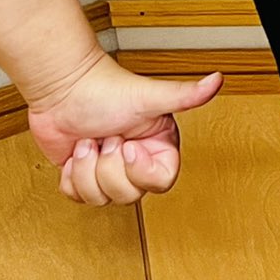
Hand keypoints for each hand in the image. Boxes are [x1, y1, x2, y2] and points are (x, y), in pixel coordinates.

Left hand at [24, 53, 221, 205]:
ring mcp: (108, 170)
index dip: (140, 169)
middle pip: (128, 194)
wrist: (63, 88)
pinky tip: (76, 153)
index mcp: (157, 146)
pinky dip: (71, 176)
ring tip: (90, 142)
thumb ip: (185, 94)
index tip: (128, 146)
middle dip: (108, 166)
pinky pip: (78, 197)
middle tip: (107, 138)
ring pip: (101, 198)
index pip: (160, 181)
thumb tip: (216, 81)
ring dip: (87, 168)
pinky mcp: (83, 175)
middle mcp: (136, 161)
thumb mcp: (150, 96)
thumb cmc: (104, 89)